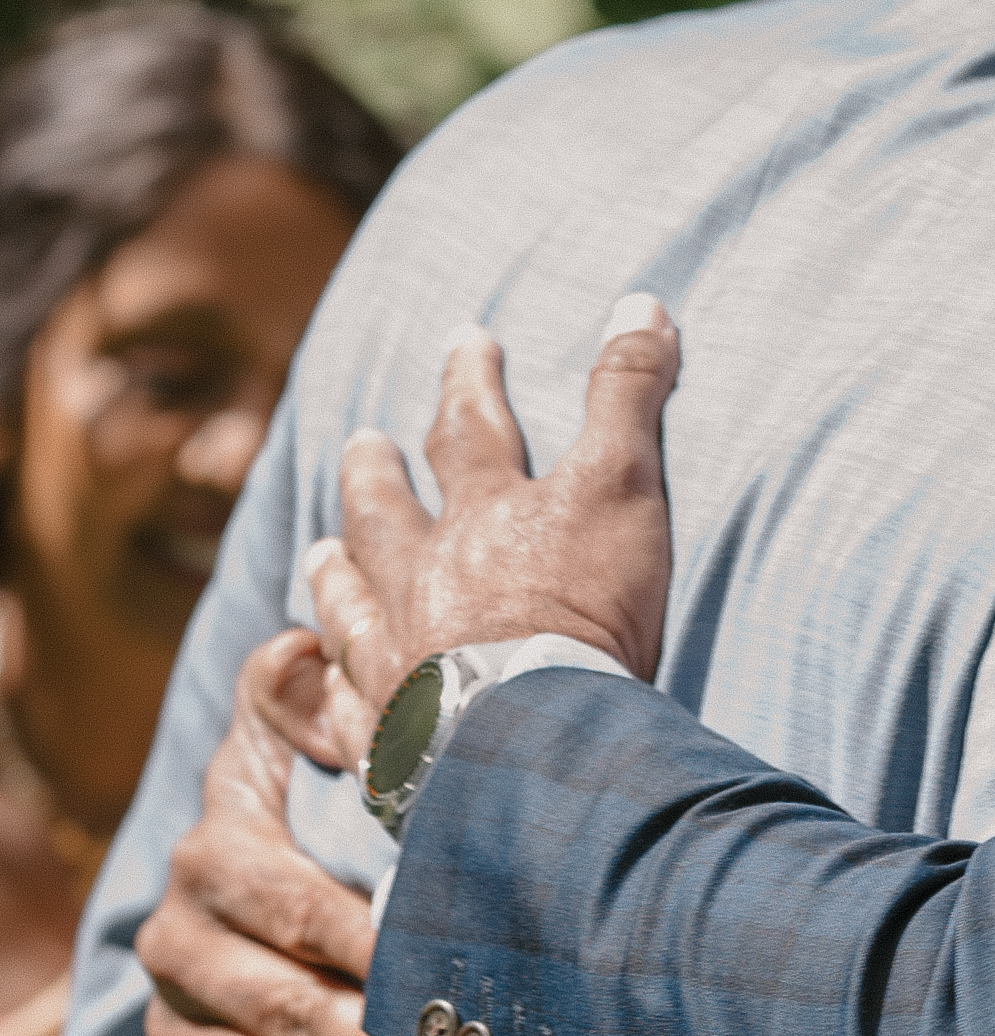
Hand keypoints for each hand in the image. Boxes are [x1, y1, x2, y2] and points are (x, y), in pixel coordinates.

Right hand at [138, 632, 465, 1035]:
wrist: (257, 867)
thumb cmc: (308, 784)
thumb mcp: (295, 722)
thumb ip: (303, 686)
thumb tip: (314, 644)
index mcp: (212, 859)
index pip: (291, 909)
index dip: (366, 947)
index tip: (446, 974)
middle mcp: (182, 945)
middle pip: (286, 1011)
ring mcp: (189, 1024)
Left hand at [307, 294, 681, 718]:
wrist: (530, 734)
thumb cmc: (582, 609)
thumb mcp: (624, 485)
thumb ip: (629, 397)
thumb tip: (642, 301)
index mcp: (486, 514)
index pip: (473, 429)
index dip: (472, 380)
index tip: (465, 340)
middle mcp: (424, 575)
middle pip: (388, 513)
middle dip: (377, 473)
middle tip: (361, 443)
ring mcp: (393, 654)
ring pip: (350, 601)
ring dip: (338, 573)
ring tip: (322, 553)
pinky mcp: (383, 731)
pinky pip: (335, 701)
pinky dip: (318, 683)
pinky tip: (311, 674)